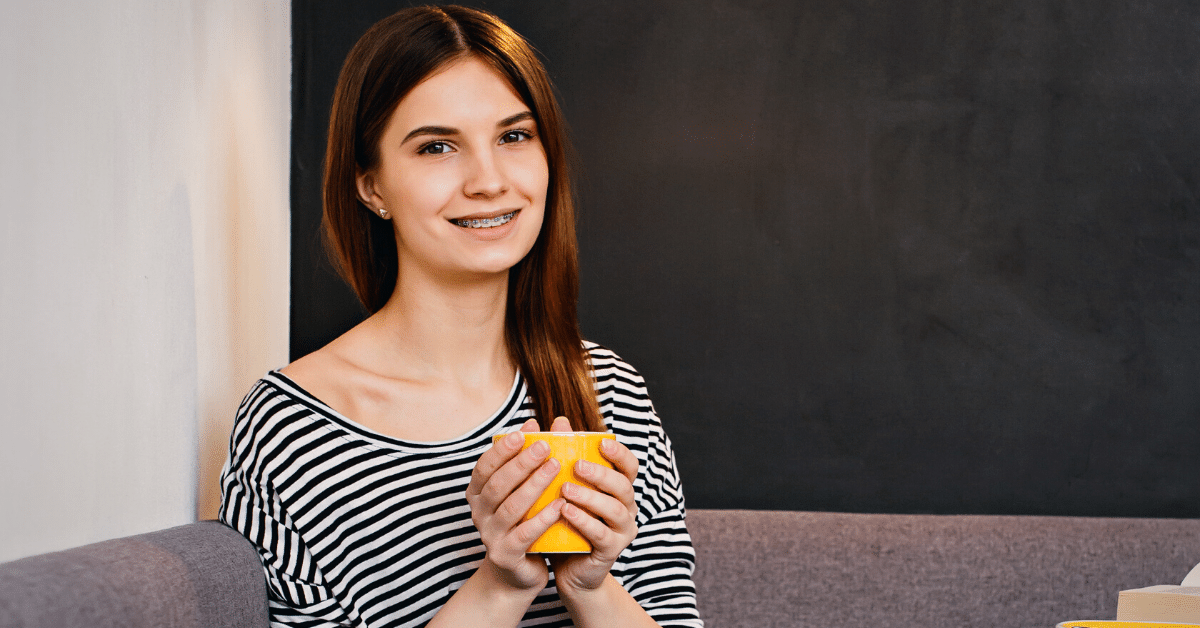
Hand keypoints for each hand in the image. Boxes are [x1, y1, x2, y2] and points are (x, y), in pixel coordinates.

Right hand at [466, 418, 564, 591]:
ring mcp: (490, 535)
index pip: (484, 467)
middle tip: (545, 446)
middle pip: (497, 484)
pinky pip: (524, 534)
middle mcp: (479, 513)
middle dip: (521, 463)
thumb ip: (524, 460)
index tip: (523, 433)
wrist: (517, 573)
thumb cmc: (522, 522)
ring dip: (534, 485)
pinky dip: (542, 518)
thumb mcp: (520, 490)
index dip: (502, 450)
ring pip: (510, 507)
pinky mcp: (505, 555)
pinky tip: (560, 504)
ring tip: (556, 467)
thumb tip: (533, 422)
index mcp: (477, 494)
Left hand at [545, 416, 639, 594]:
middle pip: (624, 486)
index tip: (602, 442)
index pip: (629, 466)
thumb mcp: (563, 487)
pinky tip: (565, 511)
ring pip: (615, 509)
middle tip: (577, 465)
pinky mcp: (611, 550)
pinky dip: (583, 521)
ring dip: (590, 497)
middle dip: (601, 473)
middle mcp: (626, 507)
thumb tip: (559, 420)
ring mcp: (622, 530)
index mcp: (618, 489)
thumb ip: (565, 456)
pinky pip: (601, 534)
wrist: (566, 566)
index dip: (620, 453)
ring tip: (565, 488)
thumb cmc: (565, 521)